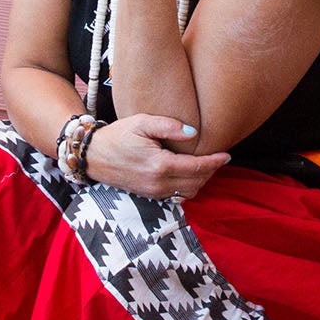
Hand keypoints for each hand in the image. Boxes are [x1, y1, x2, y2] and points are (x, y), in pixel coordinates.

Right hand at [84, 114, 228, 199]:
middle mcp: (159, 183)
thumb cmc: (117, 135)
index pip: (197, 167)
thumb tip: (193, 132)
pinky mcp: (150, 196)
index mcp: (160, 165)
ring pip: (189, 192)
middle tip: (218, 158)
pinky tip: (190, 174)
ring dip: (201, 180)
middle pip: (197, 182)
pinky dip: (189, 187)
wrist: (93, 155)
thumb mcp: (141, 122)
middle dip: (211, 171)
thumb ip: (169, 126)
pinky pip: (178, 196)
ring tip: (206, 165)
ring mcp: (154, 193)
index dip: (215, 162)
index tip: (227, 155)